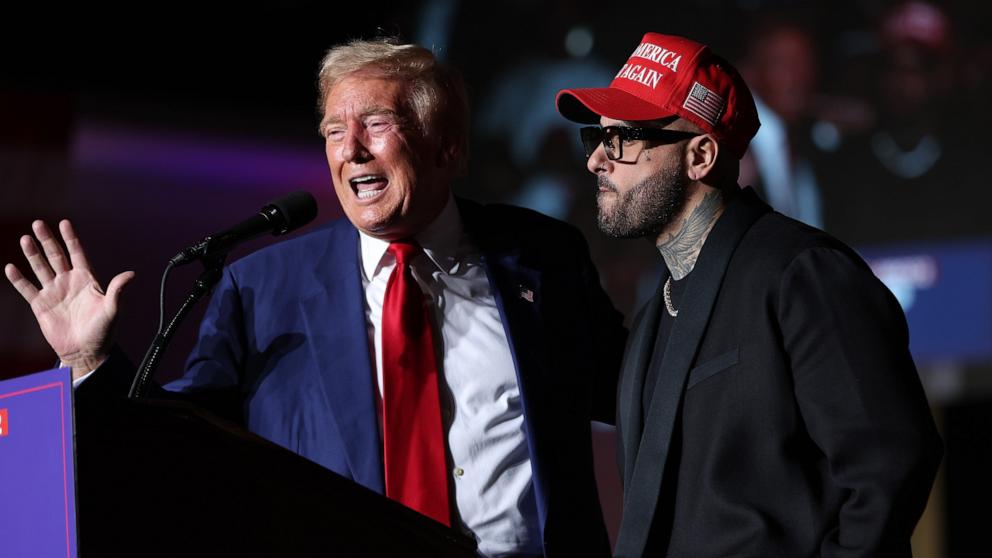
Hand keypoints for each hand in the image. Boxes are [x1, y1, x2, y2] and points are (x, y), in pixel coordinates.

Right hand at [5, 220, 133, 379]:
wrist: (86, 351)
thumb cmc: (102, 331)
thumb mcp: (112, 310)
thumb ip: (117, 291)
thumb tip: (131, 274)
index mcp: (86, 280)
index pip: (78, 254)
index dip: (71, 239)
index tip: (64, 222)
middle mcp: (68, 282)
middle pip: (56, 256)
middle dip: (47, 240)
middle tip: (38, 223)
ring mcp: (53, 292)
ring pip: (40, 268)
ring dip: (32, 254)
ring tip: (25, 239)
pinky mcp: (41, 305)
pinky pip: (27, 289)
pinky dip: (19, 279)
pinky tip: (11, 268)